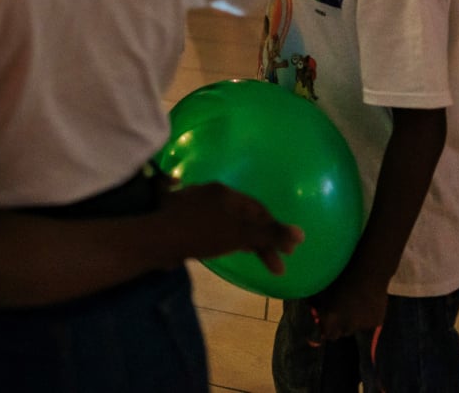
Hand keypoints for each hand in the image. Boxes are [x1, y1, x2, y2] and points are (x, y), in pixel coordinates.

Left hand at [158, 182, 301, 274]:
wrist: (156, 239)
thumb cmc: (201, 234)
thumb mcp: (239, 235)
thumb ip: (269, 234)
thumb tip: (301, 233)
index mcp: (224, 192)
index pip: (259, 209)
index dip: (275, 230)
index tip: (287, 252)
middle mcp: (209, 193)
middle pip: (244, 216)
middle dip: (261, 240)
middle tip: (275, 265)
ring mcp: (193, 204)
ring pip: (227, 221)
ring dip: (244, 240)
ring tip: (254, 258)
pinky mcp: (181, 218)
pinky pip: (211, 226)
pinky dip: (225, 238)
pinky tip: (225, 248)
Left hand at [305, 265, 389, 342]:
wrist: (369, 272)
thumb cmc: (342, 276)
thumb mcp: (324, 290)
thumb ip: (317, 304)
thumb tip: (312, 311)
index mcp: (332, 319)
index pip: (327, 334)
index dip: (325, 329)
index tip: (325, 322)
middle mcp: (348, 326)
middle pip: (341, 333)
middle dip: (338, 327)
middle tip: (339, 314)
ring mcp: (363, 326)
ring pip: (354, 329)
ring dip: (352, 323)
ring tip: (353, 307)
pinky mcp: (376, 323)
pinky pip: (367, 325)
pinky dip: (365, 319)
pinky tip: (365, 305)